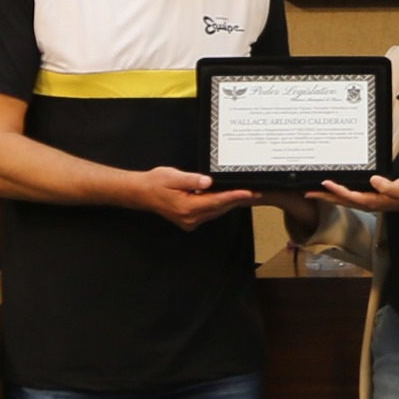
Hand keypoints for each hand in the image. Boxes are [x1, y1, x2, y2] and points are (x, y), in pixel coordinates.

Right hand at [122, 167, 255, 228]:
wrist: (141, 193)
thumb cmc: (155, 182)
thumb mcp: (172, 176)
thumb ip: (191, 180)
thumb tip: (209, 181)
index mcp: (187, 207)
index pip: (216, 201)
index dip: (234, 196)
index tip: (250, 192)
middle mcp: (191, 218)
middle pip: (219, 208)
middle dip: (238, 200)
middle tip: (256, 192)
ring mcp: (190, 222)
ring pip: (216, 211)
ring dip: (230, 203)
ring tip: (247, 194)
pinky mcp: (189, 221)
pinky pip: (210, 212)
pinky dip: (220, 205)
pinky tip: (228, 197)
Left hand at [318, 175, 398, 224]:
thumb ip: (388, 186)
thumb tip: (374, 181)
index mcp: (372, 201)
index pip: (350, 195)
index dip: (337, 190)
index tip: (324, 183)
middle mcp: (366, 203)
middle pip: (340, 200)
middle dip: (323, 196)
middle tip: (306, 191)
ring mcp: (366, 202)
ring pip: (342, 200)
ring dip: (327, 196)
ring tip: (312, 191)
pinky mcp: (368, 198)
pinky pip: (348, 197)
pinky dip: (337, 193)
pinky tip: (331, 190)